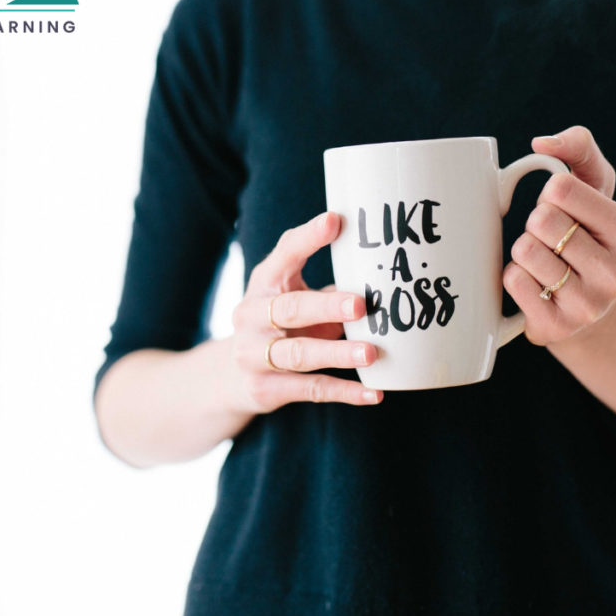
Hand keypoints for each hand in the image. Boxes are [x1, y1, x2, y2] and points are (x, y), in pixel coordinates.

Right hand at [226, 211, 382, 412]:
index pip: (284, 255)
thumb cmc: (280, 325)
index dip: (308, 238)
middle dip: (326, 306)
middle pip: (290, 309)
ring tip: (371, 353)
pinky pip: (310, 390)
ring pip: (299, 354)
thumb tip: (384, 273)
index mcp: (264, 283)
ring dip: (337, 353)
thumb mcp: (294, 296)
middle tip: (361, 305)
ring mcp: (253, 355)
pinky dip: (344, 392)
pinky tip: (374, 393)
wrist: (230, 377)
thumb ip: (328, 287)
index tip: (335, 221)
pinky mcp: (265, 389)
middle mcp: (251, 316)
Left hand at [503, 126, 615, 345]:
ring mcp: (588, 306)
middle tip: (550, 240)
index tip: (561, 209)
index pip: (561, 189)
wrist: (580, 306)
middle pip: (541, 220)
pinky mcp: (557, 327)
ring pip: (525, 251)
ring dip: (523, 252)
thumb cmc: (582, 233)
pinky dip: (512, 276)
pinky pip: (513, 281)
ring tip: (542, 263)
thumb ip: (578, 148)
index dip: (549, 194)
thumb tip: (542, 143)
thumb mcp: (591, 186)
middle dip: (535, 224)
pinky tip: (533, 285)